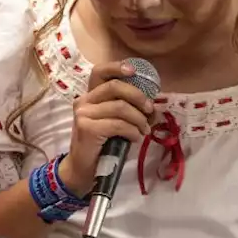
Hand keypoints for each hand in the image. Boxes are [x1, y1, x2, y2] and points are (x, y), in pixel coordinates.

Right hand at [60, 61, 154, 194]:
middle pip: (115, 87)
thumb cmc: (102, 145)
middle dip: (138, 97)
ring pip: (120, 107)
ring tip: (144, 131)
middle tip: (150, 110)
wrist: (83, 169)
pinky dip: (133, 131)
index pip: (99, 72)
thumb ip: (130, 111)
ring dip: (139, 119)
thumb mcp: (117, 123)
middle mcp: (84, 101)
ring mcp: (83, 114)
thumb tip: (154, 107)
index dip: (117, 67)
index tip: (134, 71)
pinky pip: (119, 125)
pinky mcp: (87, 128)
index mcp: (90, 96)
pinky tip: (135, 138)